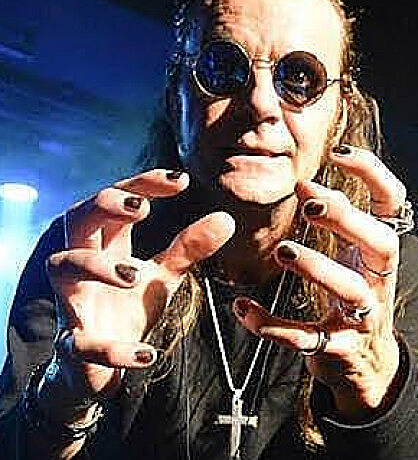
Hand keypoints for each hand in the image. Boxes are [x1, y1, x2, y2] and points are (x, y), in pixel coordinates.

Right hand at [46, 169, 234, 396]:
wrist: (102, 365)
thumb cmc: (128, 308)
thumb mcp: (163, 274)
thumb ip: (190, 248)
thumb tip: (227, 219)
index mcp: (109, 244)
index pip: (117, 200)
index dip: (143, 185)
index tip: (181, 181)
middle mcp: (84, 265)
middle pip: (77, 218)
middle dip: (103, 205)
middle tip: (142, 209)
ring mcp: (75, 303)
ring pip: (62, 267)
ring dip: (96, 266)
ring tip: (135, 274)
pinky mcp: (76, 346)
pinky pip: (83, 344)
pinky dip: (113, 350)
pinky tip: (146, 354)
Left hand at [233, 146, 405, 420]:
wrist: (363, 359)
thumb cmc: (351, 292)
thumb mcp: (353, 254)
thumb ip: (335, 221)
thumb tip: (304, 184)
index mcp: (378, 249)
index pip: (391, 203)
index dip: (372, 174)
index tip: (337, 153)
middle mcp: (379, 278)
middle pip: (380, 242)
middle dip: (346, 218)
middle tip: (308, 203)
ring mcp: (363, 315)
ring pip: (349, 290)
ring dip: (317, 267)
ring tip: (284, 251)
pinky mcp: (338, 347)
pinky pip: (306, 338)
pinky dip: (273, 325)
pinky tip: (243, 309)